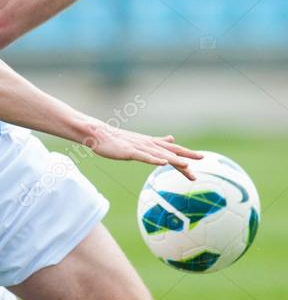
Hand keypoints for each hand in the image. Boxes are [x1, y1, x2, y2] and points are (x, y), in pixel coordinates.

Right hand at [83, 124, 200, 177]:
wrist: (98, 134)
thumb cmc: (117, 139)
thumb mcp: (141, 140)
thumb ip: (157, 141)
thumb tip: (172, 138)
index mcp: (150, 142)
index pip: (172, 148)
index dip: (186, 152)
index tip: (201, 157)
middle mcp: (147, 144)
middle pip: (169, 150)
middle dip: (186, 155)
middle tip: (201, 158)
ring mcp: (137, 147)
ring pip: (159, 154)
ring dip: (173, 159)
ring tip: (186, 165)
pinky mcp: (128, 151)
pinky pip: (143, 156)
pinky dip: (153, 159)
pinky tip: (161, 163)